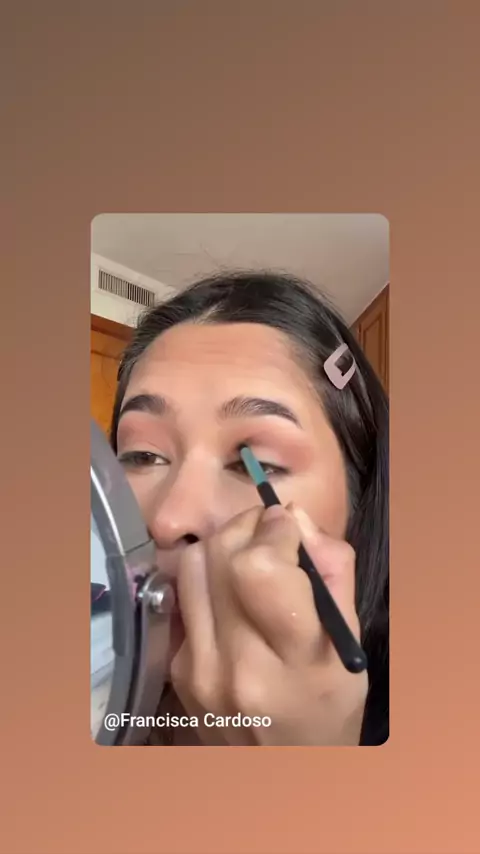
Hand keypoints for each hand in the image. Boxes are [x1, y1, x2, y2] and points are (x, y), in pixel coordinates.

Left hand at [171, 503, 367, 745]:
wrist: (282, 773)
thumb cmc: (327, 705)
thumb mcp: (350, 643)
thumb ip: (333, 571)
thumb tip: (295, 516)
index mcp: (294, 663)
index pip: (259, 569)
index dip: (273, 530)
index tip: (288, 525)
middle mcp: (236, 666)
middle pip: (220, 557)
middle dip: (248, 526)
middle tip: (270, 530)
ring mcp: (198, 669)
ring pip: (192, 566)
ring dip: (223, 544)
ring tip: (249, 552)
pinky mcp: (176, 668)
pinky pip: (183, 595)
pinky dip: (209, 578)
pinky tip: (231, 593)